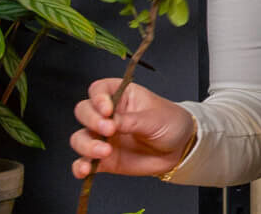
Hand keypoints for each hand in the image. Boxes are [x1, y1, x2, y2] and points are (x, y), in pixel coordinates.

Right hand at [68, 79, 195, 178]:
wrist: (180, 148)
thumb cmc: (170, 123)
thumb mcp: (155, 118)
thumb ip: (131, 120)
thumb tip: (110, 122)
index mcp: (120, 96)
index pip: (99, 90)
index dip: (98, 98)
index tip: (108, 110)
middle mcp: (107, 115)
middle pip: (84, 112)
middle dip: (91, 120)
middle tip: (109, 129)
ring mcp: (103, 137)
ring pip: (80, 138)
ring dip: (86, 145)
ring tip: (105, 151)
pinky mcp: (104, 158)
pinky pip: (84, 162)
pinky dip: (80, 167)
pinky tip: (85, 170)